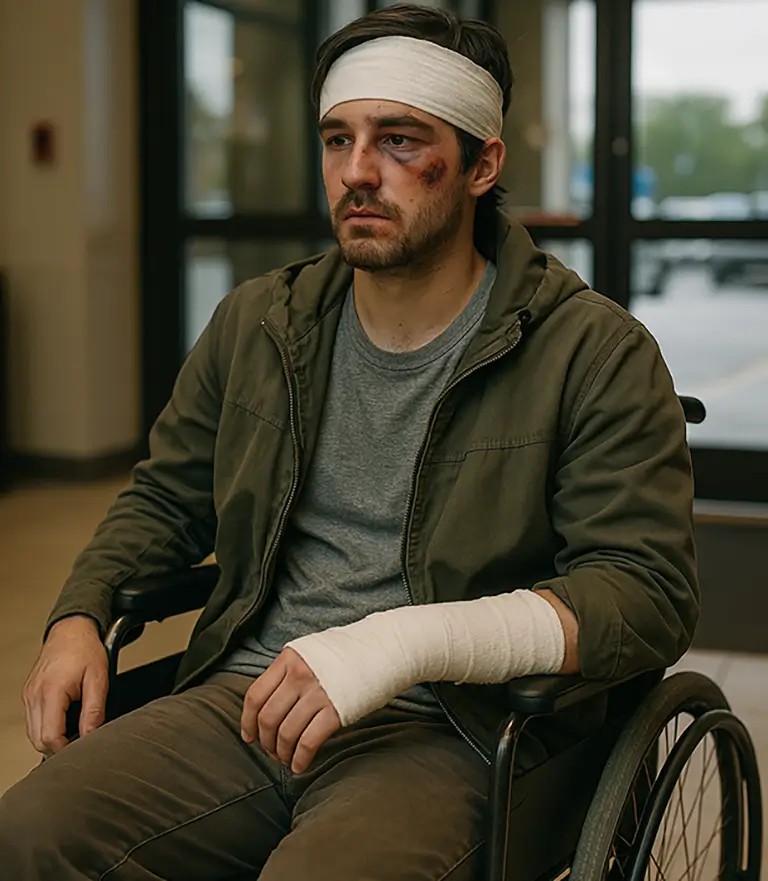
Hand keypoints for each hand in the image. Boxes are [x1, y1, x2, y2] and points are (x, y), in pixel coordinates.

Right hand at [22, 615, 108, 756]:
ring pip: (33, 733)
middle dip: (59, 747)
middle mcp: (34, 695)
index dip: (67, 749)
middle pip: (38, 740)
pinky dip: (47, 726)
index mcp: (51, 692)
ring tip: (75, 728)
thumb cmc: (85, 649)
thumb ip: (94, 710)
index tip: (84, 748)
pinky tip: (65, 719)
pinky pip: (33, 721)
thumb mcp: (99, 678)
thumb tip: (90, 736)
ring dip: (52, 737)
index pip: (49, 737)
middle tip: (81, 741)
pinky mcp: (29, 694)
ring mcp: (29, 695)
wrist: (72, 629)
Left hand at [240, 647, 340, 773]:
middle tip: (270, 752)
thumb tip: (267, 703)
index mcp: (289, 659)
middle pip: (268, 718)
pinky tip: (299, 766)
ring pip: (286, 733)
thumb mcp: (310, 652)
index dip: (247, 721)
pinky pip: (309, 742)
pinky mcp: (336, 711)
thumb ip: (288, 672)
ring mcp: (318, 693)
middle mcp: (300, 675)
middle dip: (266, 742)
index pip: (255, 695)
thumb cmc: (345, 653)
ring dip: (282, 753)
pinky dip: (300, 759)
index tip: (249, 736)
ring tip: (286, 759)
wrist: (382, 649)